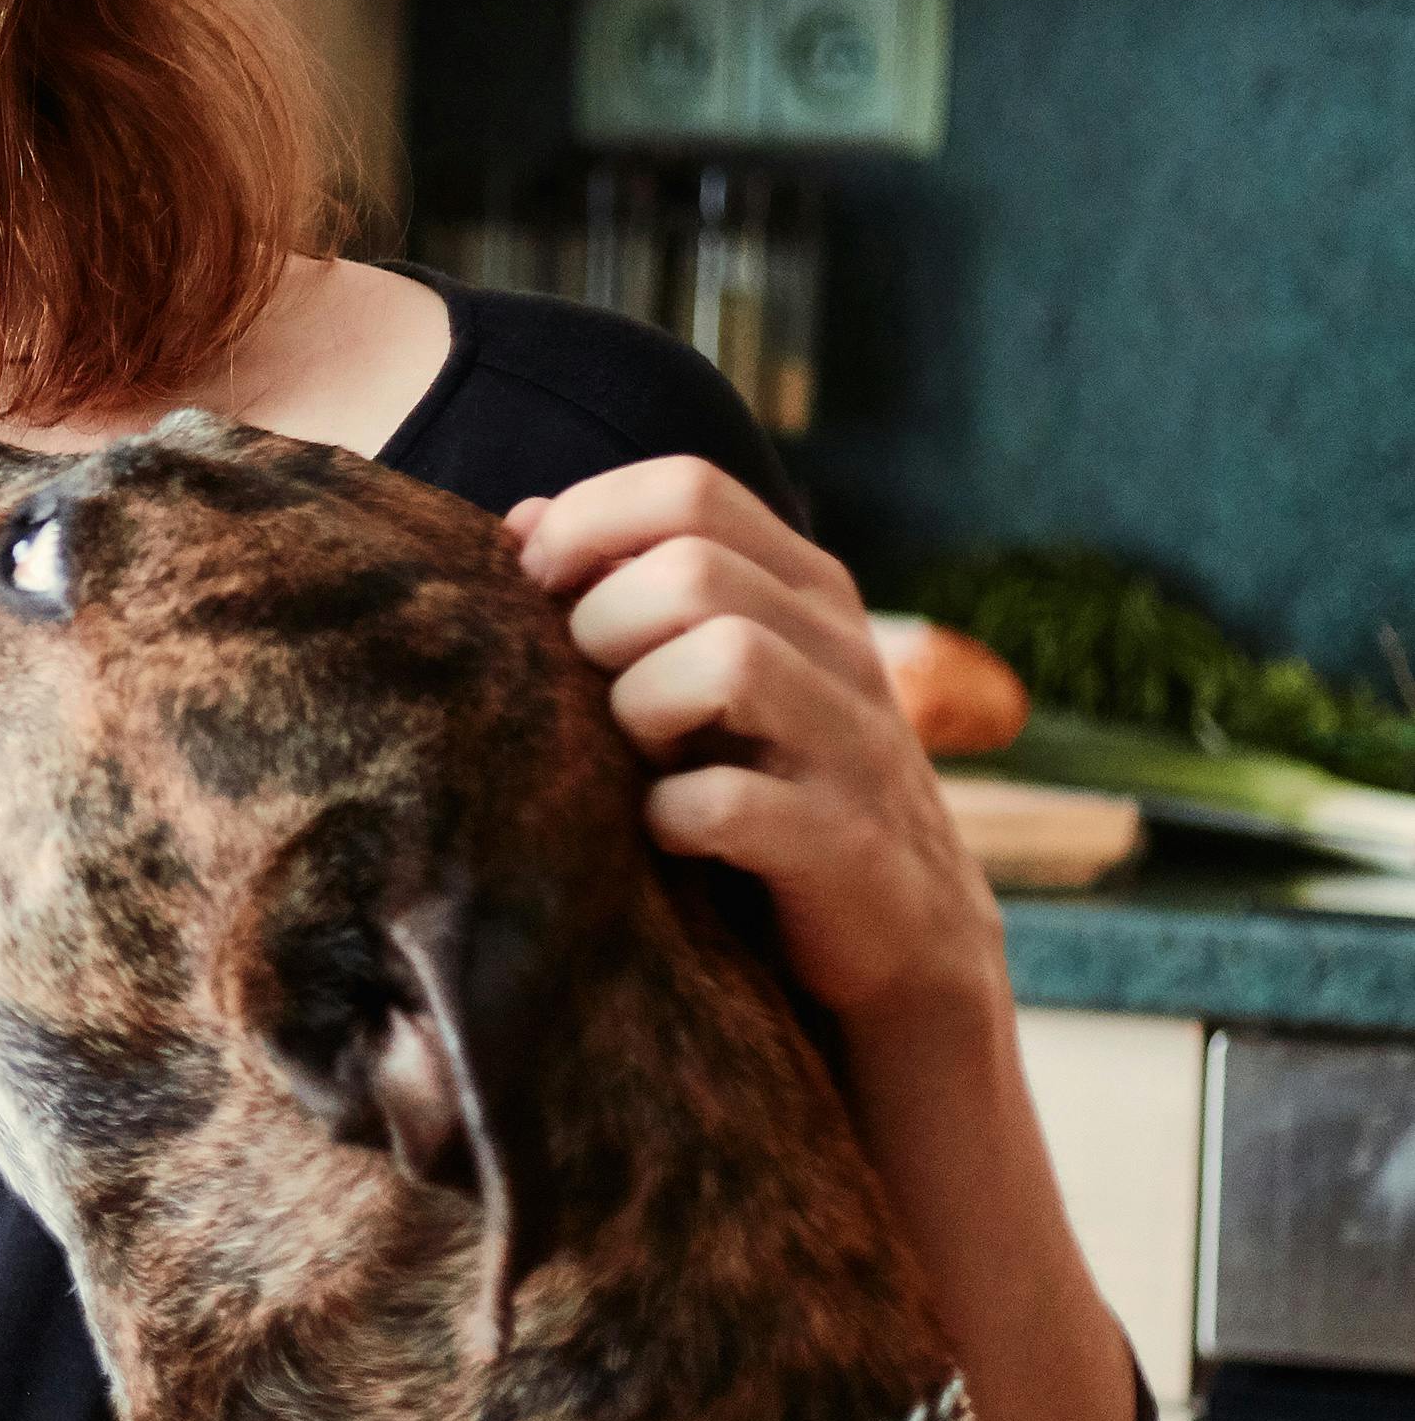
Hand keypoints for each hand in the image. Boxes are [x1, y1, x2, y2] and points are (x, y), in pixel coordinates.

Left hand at [507, 461, 1002, 1029]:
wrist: (902, 931)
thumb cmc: (765, 781)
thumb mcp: (707, 672)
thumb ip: (627, 590)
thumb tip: (518, 519)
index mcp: (801, 589)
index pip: (688, 490)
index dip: (586, 522)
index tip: (532, 584)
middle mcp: (840, 647)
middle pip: (689, 571)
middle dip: (600, 628)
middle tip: (590, 697)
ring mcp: (853, 743)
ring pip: (727, 660)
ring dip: (641, 711)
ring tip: (634, 761)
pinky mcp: (847, 843)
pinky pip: (730, 800)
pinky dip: (670, 816)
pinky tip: (663, 832)